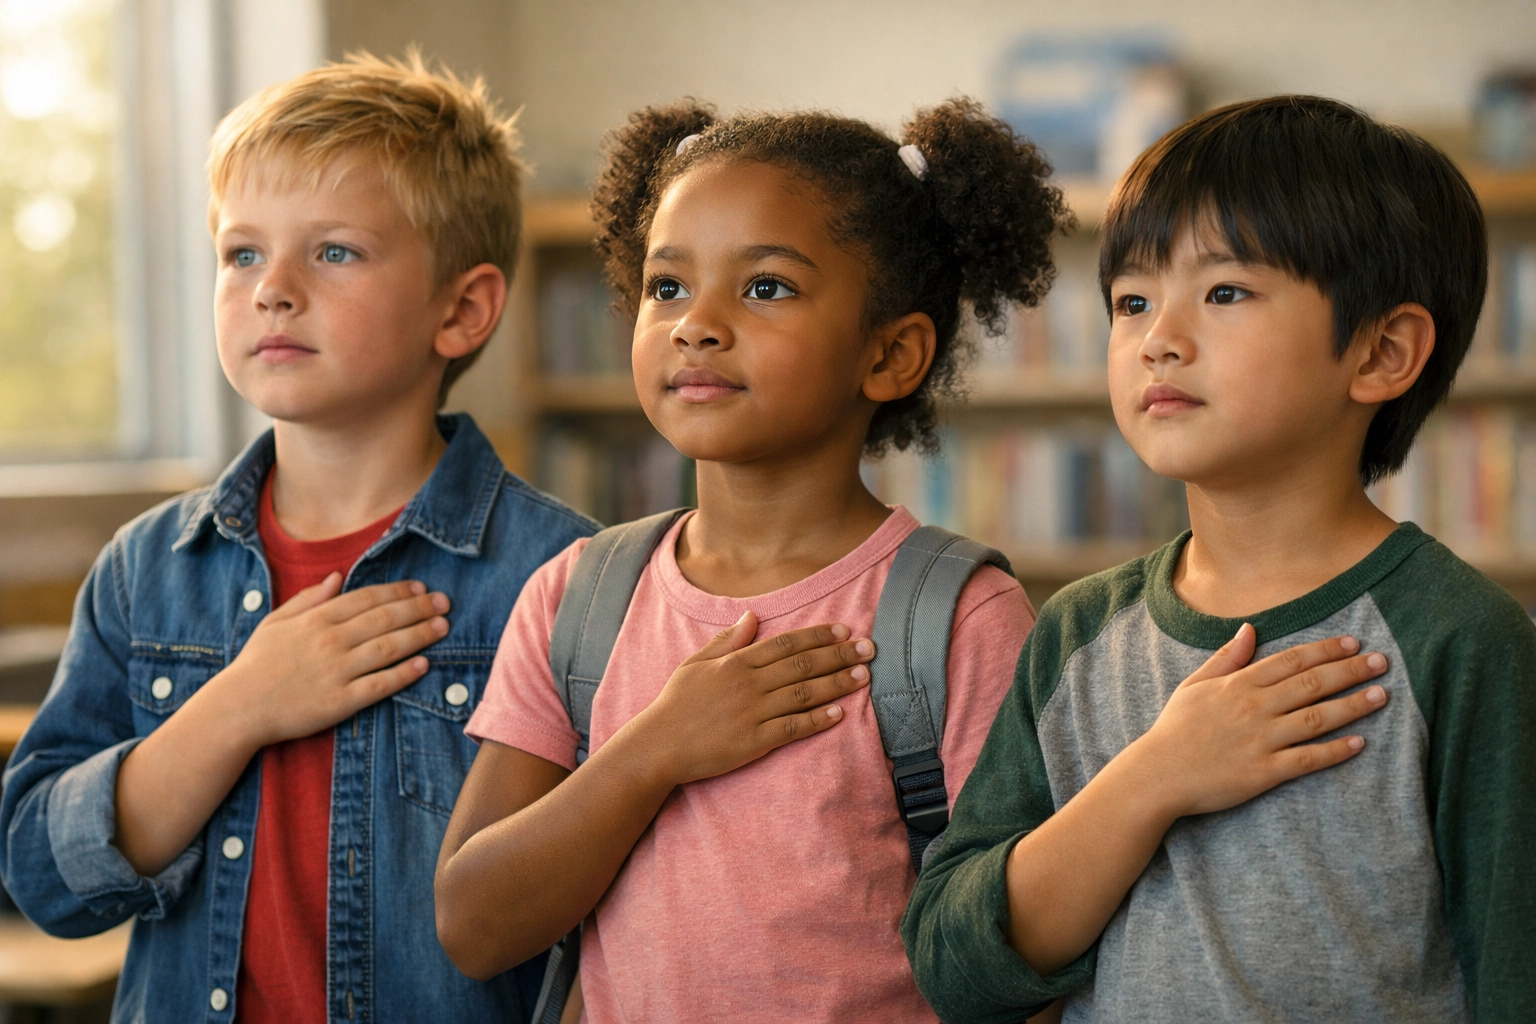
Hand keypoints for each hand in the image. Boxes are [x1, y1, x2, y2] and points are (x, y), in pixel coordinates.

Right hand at [214, 573, 449, 748]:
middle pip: (385, 619)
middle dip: (419, 609)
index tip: (422, 588)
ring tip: (443, 627)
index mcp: (316, 619)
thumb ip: (309, 599)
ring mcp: (336, 671)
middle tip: (445, 603)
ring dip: (420, 636)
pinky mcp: (340, 702)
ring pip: (388, 648)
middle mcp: (330, 641)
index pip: (367, 599)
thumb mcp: (276, 622)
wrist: (238, 708)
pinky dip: (403, 674)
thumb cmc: (256, 664)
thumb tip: (338, 577)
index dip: (398, 592)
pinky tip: (424, 665)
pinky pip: (379, 685)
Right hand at [619, 612, 874, 785]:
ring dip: (836, 684)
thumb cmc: (675, 704)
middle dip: (839, 655)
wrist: (657, 745)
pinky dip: (817, 720)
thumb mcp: (696, 663)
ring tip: (863, 677)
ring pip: (803, 694)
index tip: (845, 630)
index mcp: (736, 662)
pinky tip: (839, 714)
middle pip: (802, 665)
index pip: (786, 643)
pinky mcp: (753, 742)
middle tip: (870, 649)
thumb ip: (728, 640)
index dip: (818, 636)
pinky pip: (792, 728)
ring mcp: (752, 713)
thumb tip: (753, 615)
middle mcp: (748, 684)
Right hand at [1130, 623, 1388, 818]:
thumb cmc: (1174, 729)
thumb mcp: (1194, 685)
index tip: (1353, 642)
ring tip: (1381, 695)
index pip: (1291, 660)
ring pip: (1317, 718)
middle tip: (1381, 661)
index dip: (1325, 650)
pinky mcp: (1264, 772)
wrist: (1158, 774)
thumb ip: (1226, 658)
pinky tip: (1359, 744)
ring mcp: (1261, 740)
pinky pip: (1307, 759)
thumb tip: (1250, 630)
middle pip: (1312, 683)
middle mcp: (1254, 708)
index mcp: (1238, 684)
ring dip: (1353, 705)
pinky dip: (1335, 751)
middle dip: (1350, 670)